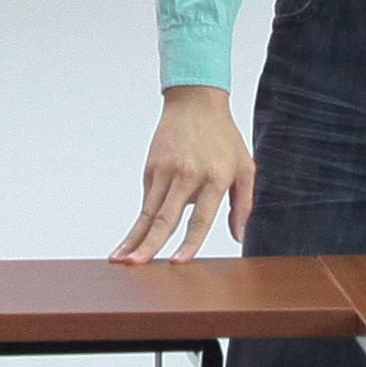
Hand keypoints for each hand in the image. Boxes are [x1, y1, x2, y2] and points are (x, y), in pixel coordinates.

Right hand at [116, 87, 253, 262]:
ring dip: (133, 237)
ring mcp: (166, 170)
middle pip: (165, 217)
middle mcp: (188, 175)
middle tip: (135, 265)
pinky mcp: (151, 167)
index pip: (200, 218)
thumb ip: (244, 204)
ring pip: (148, 211)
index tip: (176, 263)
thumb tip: (240, 237)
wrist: (195, 101)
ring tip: (121, 259)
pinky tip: (132, 241)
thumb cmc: (223, 137)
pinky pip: (148, 200)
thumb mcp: (245, 167)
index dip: (188, 243)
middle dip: (149, 244)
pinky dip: (140, 221)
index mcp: (216, 178)